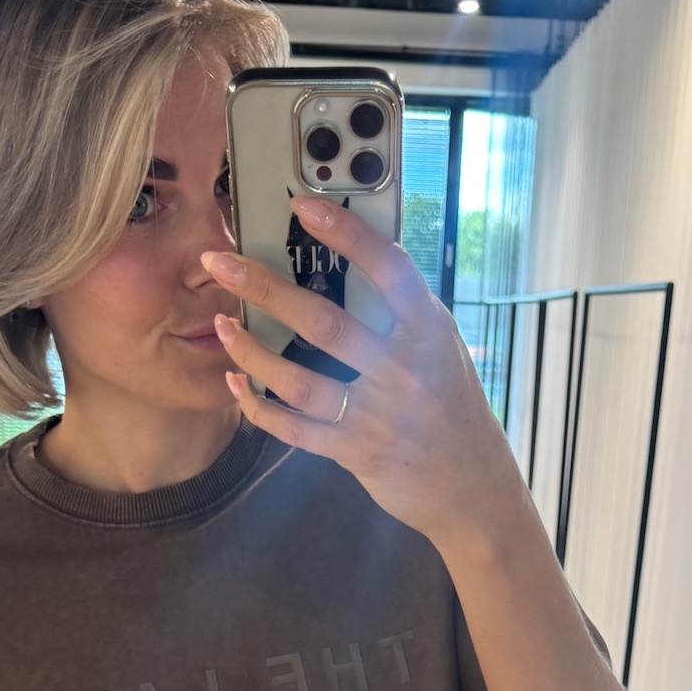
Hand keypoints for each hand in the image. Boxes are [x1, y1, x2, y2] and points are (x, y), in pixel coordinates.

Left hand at [201, 196, 527, 556]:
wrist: (471, 485)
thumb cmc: (450, 403)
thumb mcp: (441, 346)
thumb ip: (403, 309)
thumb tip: (356, 253)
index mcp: (427, 331)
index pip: (387, 269)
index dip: (345, 233)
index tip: (301, 205)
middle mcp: (403, 371)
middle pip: (323, 323)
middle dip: (264, 289)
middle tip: (219, 262)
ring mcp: (377, 416)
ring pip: (299, 381)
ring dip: (251, 351)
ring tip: (221, 324)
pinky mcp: (355, 451)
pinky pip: (294, 428)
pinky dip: (259, 405)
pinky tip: (236, 382)